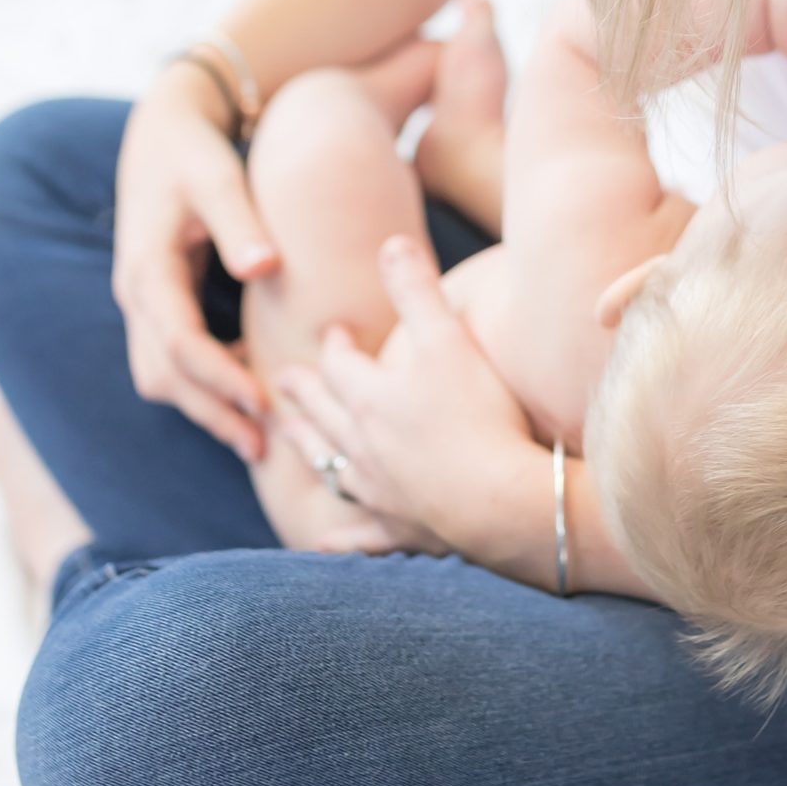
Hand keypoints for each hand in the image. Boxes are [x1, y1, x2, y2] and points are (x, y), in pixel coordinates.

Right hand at [112, 65, 279, 461]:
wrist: (161, 129)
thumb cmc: (194, 151)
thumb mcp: (218, 177)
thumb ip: (240, 222)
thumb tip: (264, 269)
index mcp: (147, 268)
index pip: (179, 342)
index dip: (219, 377)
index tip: (261, 401)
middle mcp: (135, 293)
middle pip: (163, 376)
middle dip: (210, 413)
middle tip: (262, 447)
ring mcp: (139, 302)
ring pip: (158, 375)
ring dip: (202, 408)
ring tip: (256, 437)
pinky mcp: (152, 302)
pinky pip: (166, 360)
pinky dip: (198, 385)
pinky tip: (244, 395)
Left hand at [270, 232, 538, 556]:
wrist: (500, 500)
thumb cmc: (478, 416)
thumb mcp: (449, 338)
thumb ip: (417, 289)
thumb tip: (391, 243)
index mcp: (371, 397)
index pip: (341, 363)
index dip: (337, 345)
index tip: (336, 332)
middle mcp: (362, 444)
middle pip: (323, 413)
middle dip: (305, 392)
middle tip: (285, 381)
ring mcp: (378, 490)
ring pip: (331, 465)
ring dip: (309, 448)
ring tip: (290, 438)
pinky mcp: (398, 528)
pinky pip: (359, 534)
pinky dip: (338, 537)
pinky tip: (321, 543)